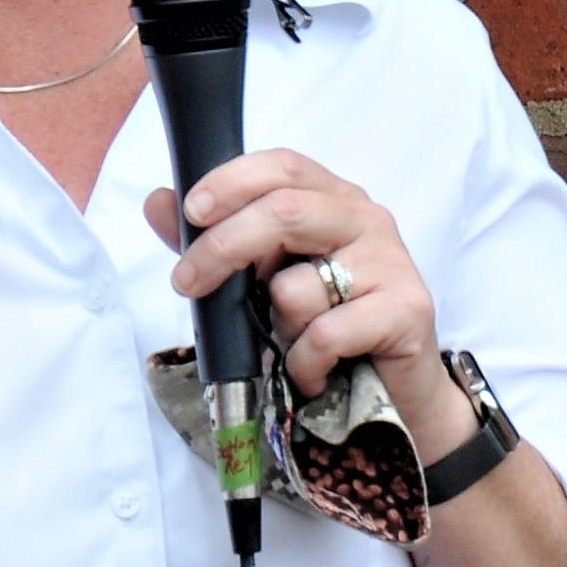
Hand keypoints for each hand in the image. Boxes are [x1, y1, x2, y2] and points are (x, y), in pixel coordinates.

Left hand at [145, 149, 475, 451]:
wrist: (395, 400)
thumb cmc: (328, 330)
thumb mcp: (264, 283)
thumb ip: (217, 241)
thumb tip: (159, 202)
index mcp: (334, 200)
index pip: (284, 166)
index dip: (232, 182)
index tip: (192, 213)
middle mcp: (367, 220)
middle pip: (286, 209)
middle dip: (224, 246)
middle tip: (188, 282)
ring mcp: (392, 263)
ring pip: (299, 285)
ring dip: (277, 327)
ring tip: (292, 345)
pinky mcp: (407, 311)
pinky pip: (326, 334)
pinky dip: (304, 364)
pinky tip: (313, 374)